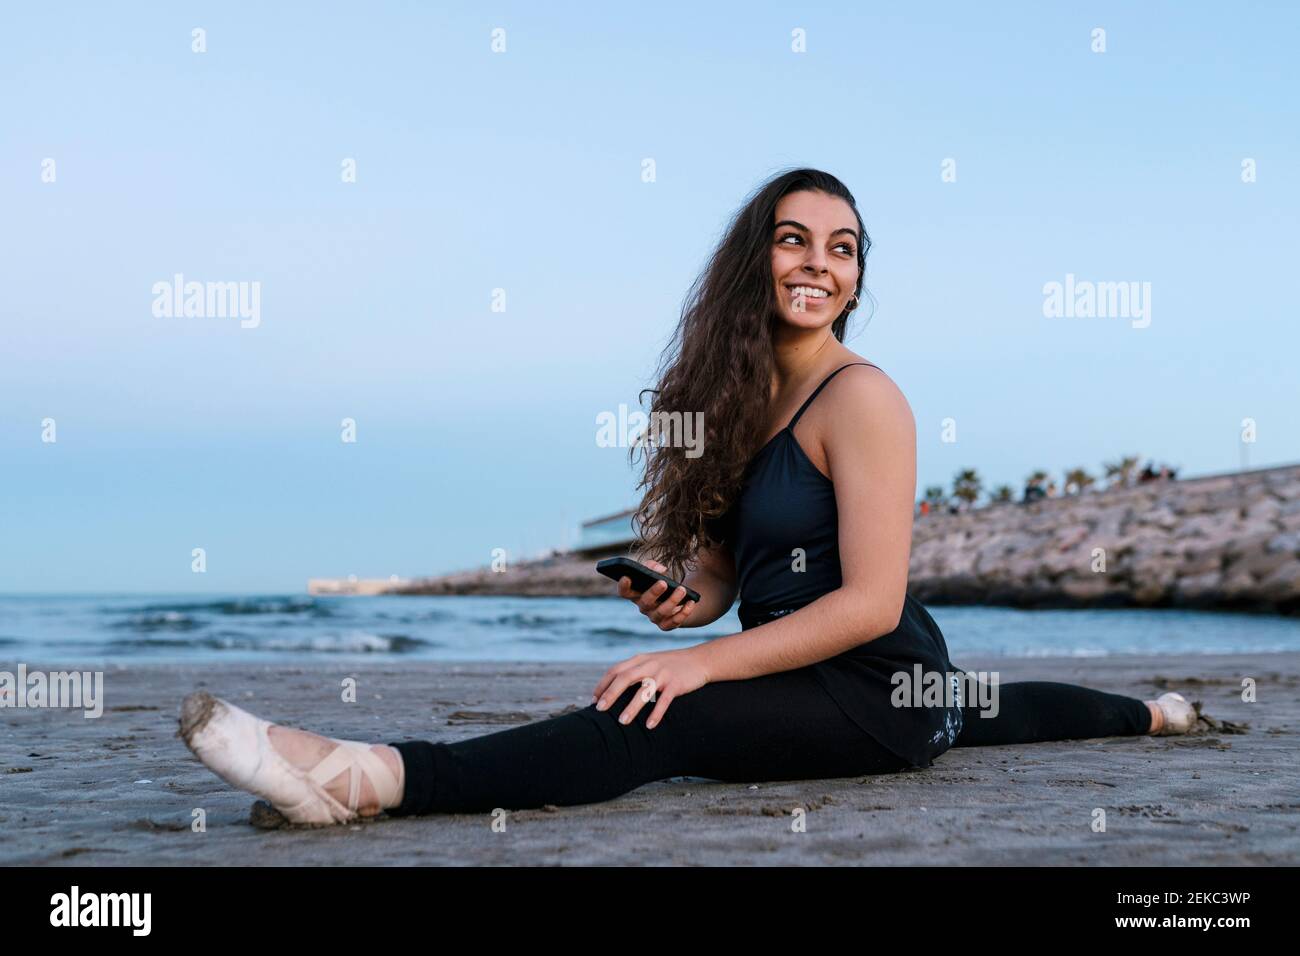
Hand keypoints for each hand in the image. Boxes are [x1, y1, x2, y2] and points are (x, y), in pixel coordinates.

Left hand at [591, 647, 709, 729]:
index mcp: (640, 660)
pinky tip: (650, 725)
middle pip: (625, 678)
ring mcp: (663, 674)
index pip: (616, 670)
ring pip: (644, 691)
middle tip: (599, 709)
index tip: (593, 699)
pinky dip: (656, 713)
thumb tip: (612, 690)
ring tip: (622, 721)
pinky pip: (664, 700)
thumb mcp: (650, 663)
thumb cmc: (670, 665)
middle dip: (610, 694)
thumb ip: (633, 671)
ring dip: (632, 707)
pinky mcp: (676, 684)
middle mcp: (649, 664)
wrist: (699, 660)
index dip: (603, 685)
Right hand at [615, 558, 697, 630]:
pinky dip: (683, 613)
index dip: (623, 586)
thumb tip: (661, 570)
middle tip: (663, 582)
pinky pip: (674, 622)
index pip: (624, 592)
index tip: (627, 577)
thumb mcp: (656, 571)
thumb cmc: (662, 581)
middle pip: (645, 602)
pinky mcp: (666, 625)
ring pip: (661, 612)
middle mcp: (643, 607)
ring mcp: (654, 617)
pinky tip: (691, 602)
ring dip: (672, 600)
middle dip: (653, 592)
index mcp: (636, 593)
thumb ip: (653, 566)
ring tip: (682, 589)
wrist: (676, 598)